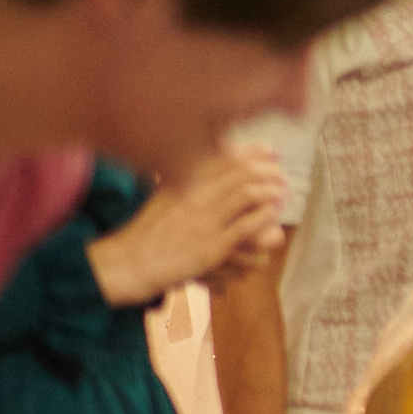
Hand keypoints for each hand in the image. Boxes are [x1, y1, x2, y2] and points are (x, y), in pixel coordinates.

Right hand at [88, 147, 287, 306]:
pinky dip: (265, 217)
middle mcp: (193, 194)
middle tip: (282, 175)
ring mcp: (203, 219)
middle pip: (241, 170)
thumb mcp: (167, 195)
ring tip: (282, 193)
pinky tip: (273, 214)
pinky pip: (246, 226)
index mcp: (183, 179)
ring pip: (248, 194)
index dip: (255, 151)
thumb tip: (215, 161)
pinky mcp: (211, 244)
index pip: (226, 155)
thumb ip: (190, 178)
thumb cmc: (150, 231)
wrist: (130, 262)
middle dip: (269, 171)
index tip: (273, 152)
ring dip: (272, 191)